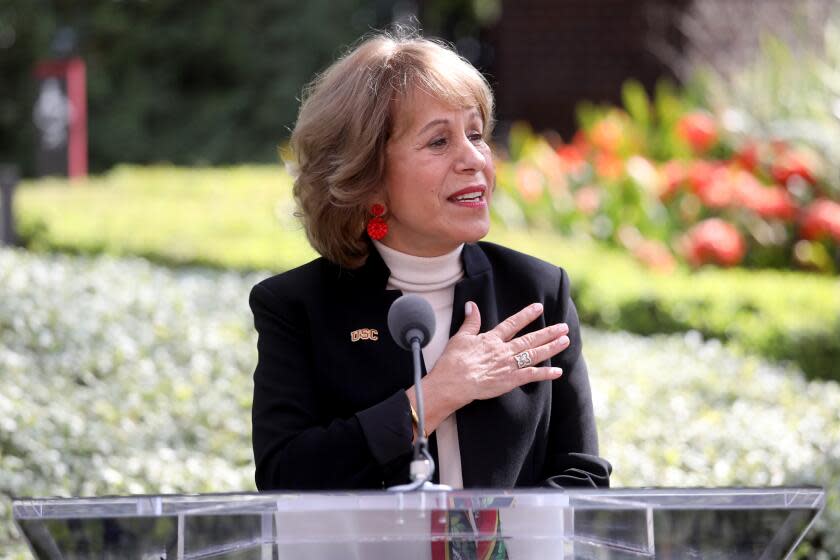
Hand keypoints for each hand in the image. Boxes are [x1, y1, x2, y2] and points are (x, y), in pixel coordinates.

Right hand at [410, 301, 568, 431]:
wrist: (453, 381)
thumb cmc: (453, 361)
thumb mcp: (460, 337)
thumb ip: (470, 322)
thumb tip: (471, 305)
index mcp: (492, 339)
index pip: (513, 324)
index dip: (526, 315)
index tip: (539, 307)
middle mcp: (504, 350)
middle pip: (530, 339)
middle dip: (548, 332)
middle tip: (563, 327)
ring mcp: (509, 365)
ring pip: (534, 354)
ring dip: (551, 347)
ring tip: (565, 341)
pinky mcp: (510, 381)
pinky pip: (531, 376)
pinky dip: (545, 374)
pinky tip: (558, 371)